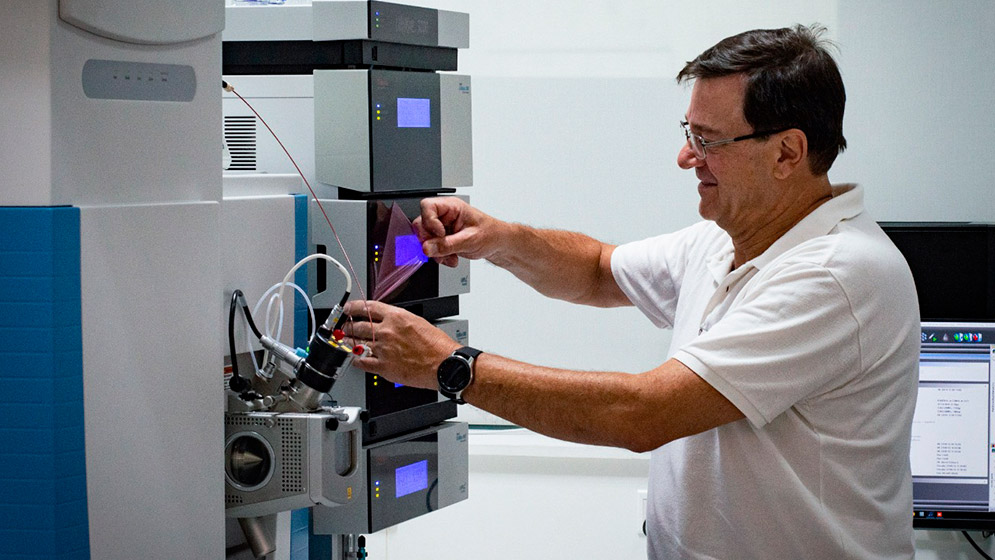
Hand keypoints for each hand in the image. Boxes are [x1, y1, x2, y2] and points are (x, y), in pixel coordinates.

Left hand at [340, 300, 460, 389]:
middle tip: (345, 327)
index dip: (353, 307)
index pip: (368, 307)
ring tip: (346, 341)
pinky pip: (362, 362)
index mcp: (397, 317)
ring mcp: (383, 349)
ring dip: (348, 342)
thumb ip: (399, 322)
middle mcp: (387, 331)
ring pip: (356, 344)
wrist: (444, 365)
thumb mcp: (418, 322)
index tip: (348, 309)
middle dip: (348, 326)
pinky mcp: (384, 367)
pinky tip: (355, 358)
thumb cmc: (437, 346)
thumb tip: (387, 323)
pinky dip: (356, 360)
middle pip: (358, 326)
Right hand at [413, 197, 499, 267]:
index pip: (427, 206)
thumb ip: (446, 245)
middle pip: (422, 224)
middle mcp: (445, 215)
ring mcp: (442, 227)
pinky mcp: (442, 239)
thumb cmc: (490, 234)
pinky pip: (431, 247)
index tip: (440, 234)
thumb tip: (427, 247)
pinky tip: (451, 258)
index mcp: (452, 207)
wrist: (497, 244)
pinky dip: (439, 256)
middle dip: (431, 241)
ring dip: (436, 252)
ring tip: (450, 256)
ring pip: (425, 238)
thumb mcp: (469, 240)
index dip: (429, 222)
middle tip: (441, 249)